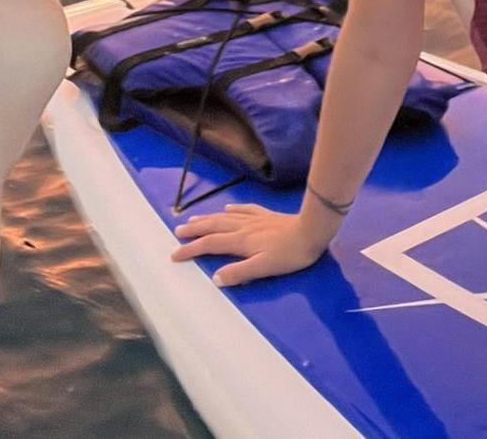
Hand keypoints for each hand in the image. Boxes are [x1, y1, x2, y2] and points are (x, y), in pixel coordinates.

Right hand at [170, 203, 329, 286]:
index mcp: (241, 241)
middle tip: (177, 231)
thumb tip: (215, 277)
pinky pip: (243, 210)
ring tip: (193, 220)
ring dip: (207, 219)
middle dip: (194, 230)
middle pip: (213, 226)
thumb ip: (239, 272)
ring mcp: (254, 219)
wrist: (311, 231)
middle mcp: (243, 227)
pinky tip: (227, 209)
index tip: (174, 254)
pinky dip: (232, 210)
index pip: (210, 244)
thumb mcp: (264, 268)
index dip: (191, 249)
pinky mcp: (266, 215)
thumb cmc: (289, 254)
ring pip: (225, 217)